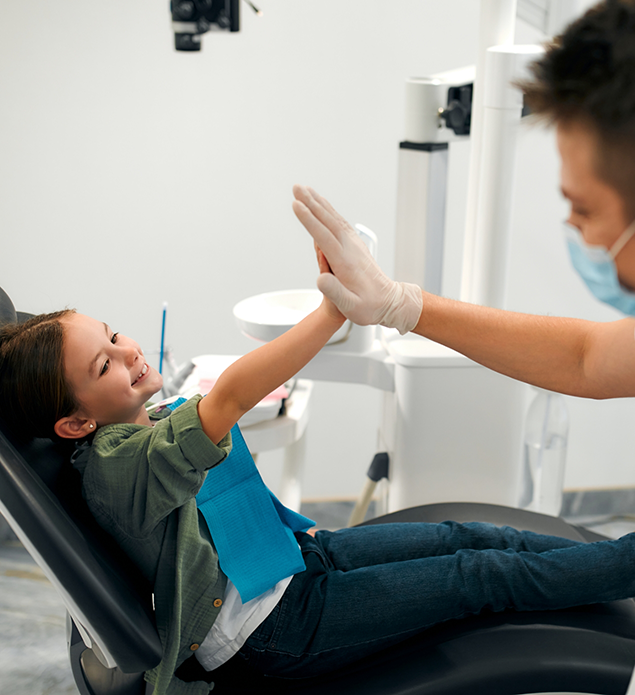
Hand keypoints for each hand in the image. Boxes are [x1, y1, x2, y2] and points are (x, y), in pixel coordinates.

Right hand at [292, 185, 422, 333]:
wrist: (389, 303)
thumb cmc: (369, 307)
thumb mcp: (351, 306)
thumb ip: (336, 292)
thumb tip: (320, 279)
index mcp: (346, 262)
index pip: (324, 236)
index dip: (309, 220)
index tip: (296, 205)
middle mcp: (351, 248)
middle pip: (328, 221)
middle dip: (311, 203)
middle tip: (296, 188)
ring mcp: (354, 245)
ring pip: (334, 218)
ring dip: (319, 203)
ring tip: (305, 190)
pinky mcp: (355, 245)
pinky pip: (339, 223)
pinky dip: (328, 211)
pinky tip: (322, 206)